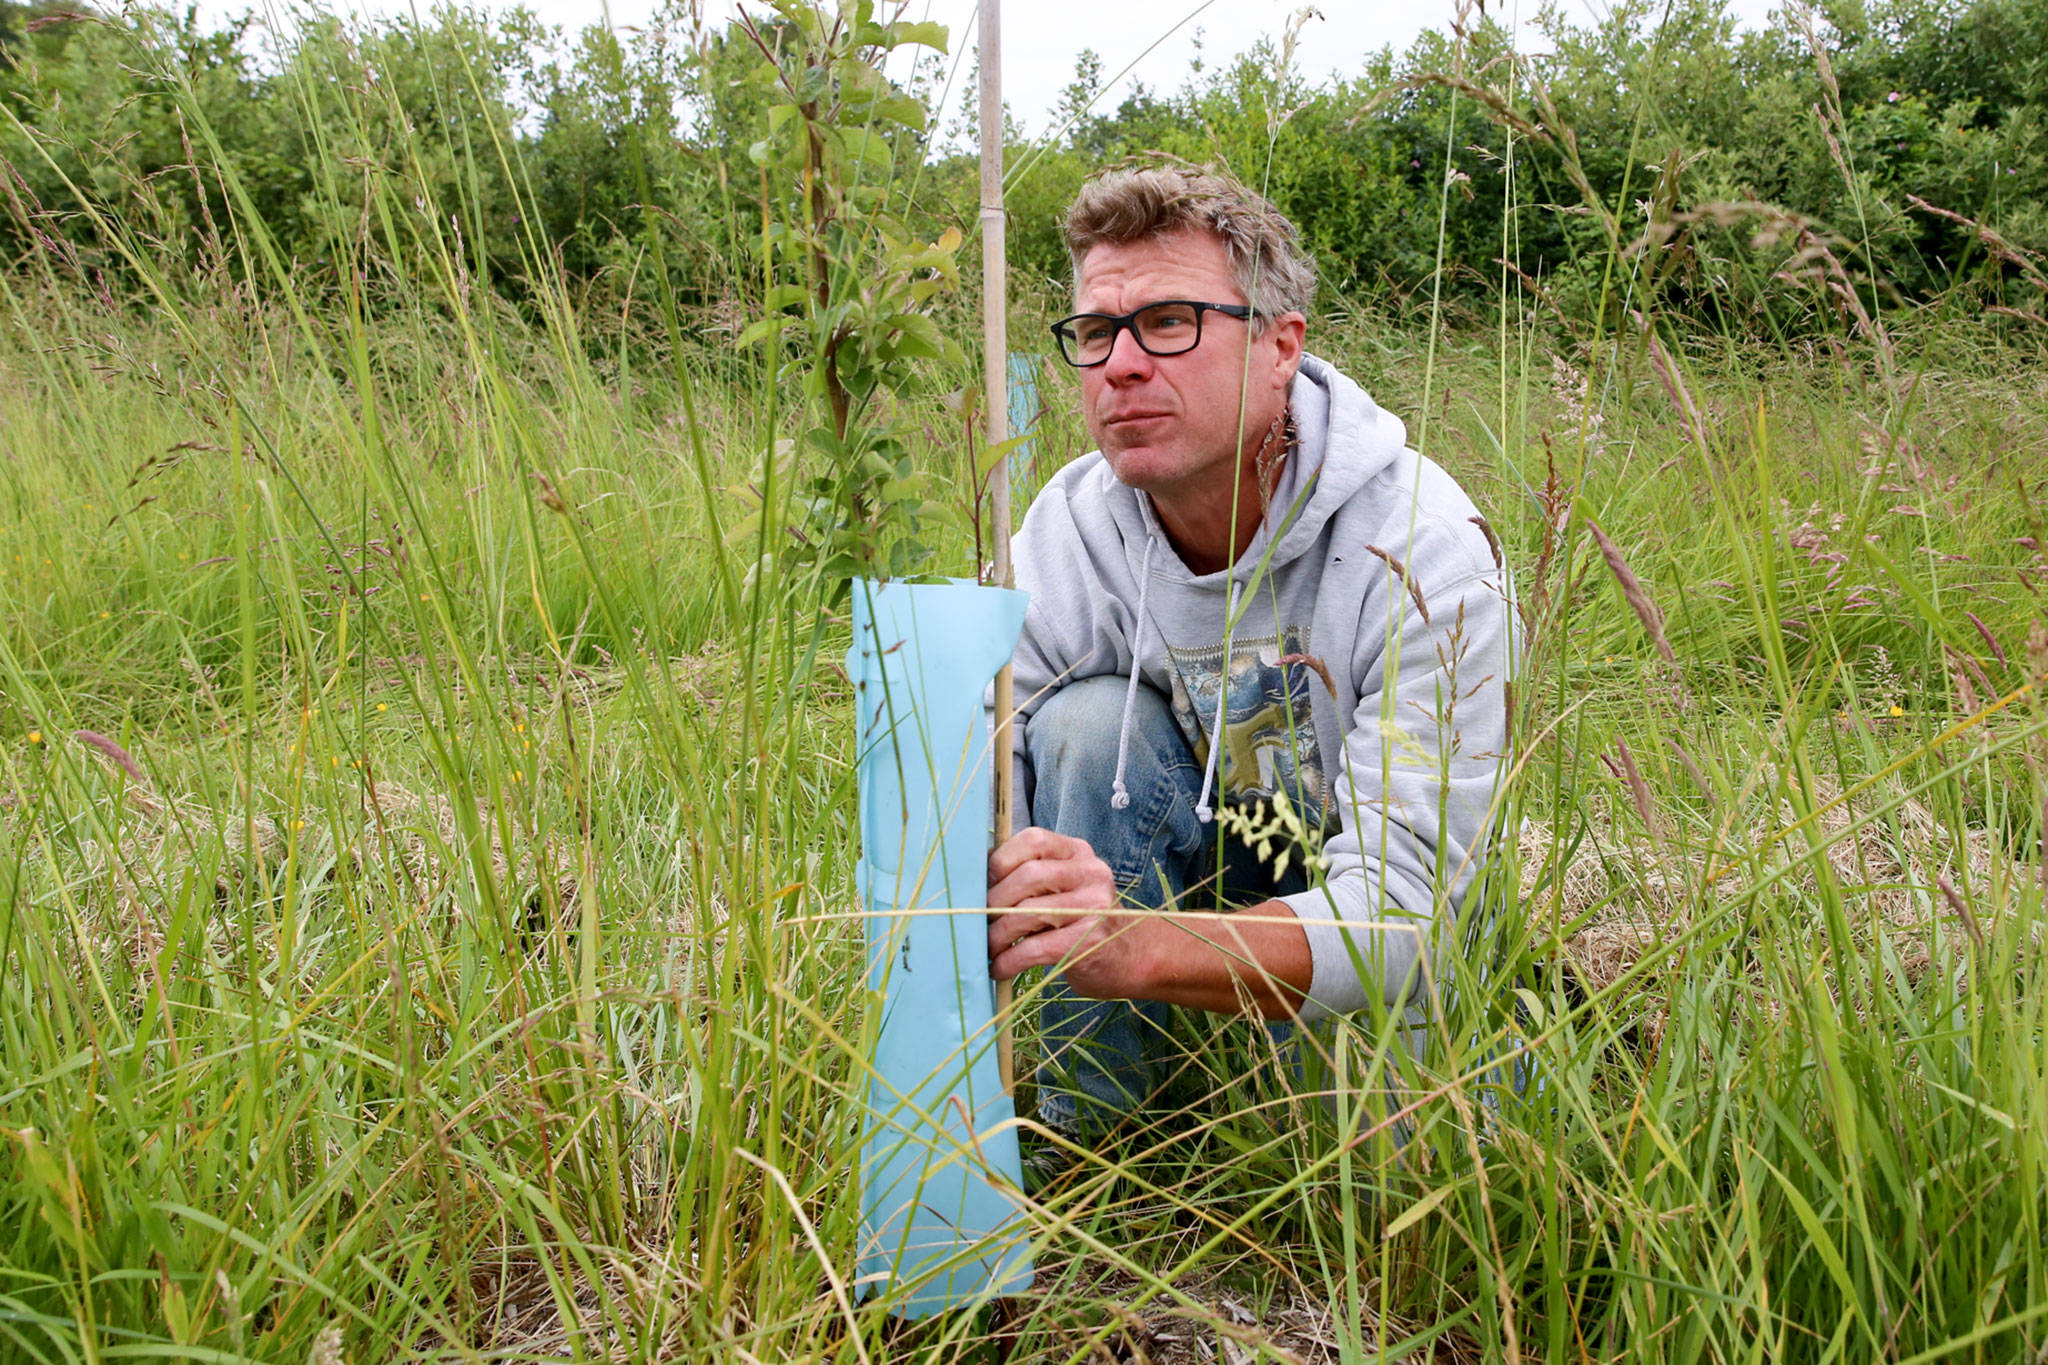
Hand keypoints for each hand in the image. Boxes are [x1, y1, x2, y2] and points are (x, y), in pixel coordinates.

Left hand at [985, 828, 1149, 997]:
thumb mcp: (1064, 887)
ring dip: (997, 935)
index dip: (1000, 861)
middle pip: (1028, 875)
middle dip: (994, 902)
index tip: (983, 886)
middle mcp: (1091, 873)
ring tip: (988, 948)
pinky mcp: (1089, 942)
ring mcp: (1094, 906)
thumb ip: (1030, 876)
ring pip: (1028, 912)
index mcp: (1078, 853)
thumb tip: (974, 881)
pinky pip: (1035, 948)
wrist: (1134, 958)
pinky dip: (1009, 960)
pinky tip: (999, 968)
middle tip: (979, 922)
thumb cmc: (1084, 921)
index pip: (1033, 840)